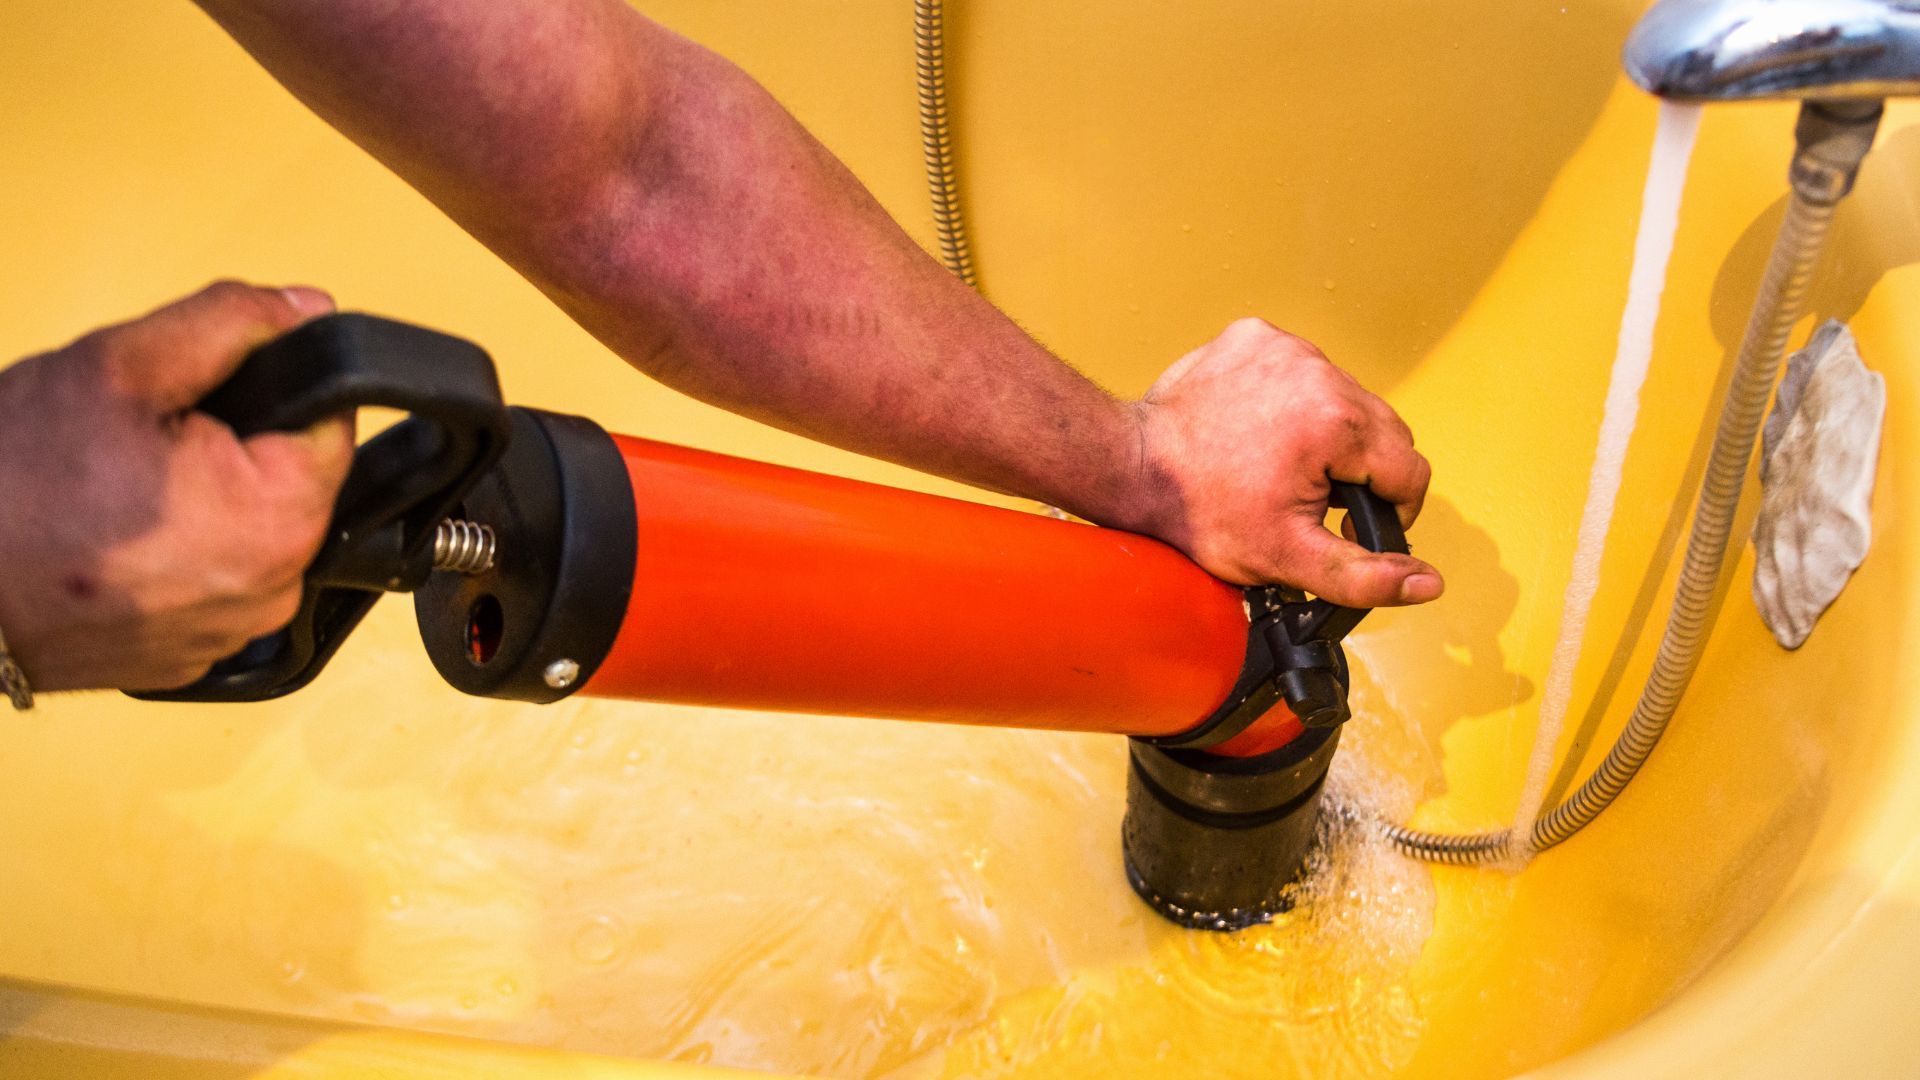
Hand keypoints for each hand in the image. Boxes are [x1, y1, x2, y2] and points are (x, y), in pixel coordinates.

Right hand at [0, 282, 352, 691]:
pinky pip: (209, 582)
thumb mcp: (119, 366)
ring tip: (118, 489)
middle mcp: (273, 592)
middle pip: (290, 482)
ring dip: (203, 500)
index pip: (332, 427)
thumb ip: (230, 323)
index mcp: (279, 521)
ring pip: (249, 533)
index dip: (276, 389)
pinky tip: (112, 537)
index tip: (209, 389)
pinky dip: (174, 554)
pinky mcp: (189, 657)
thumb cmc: (10, 484)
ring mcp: (230, 634)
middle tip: (141, 438)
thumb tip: (307, 309)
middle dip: (231, 445)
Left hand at [1131, 318, 1441, 608]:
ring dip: (1329, 434)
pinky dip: (1291, 401)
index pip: (1409, 470)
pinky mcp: (1255, 336)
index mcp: (1338, 422)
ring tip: (1283, 465)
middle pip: (1382, 431)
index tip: (1348, 524)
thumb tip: (1427, 584)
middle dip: (1358, 471)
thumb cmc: (1199, 513)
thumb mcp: (1289, 559)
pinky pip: (1301, 371)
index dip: (1390, 510)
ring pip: (1344, 398)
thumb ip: (1365, 575)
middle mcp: (1318, 371)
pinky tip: (1261, 430)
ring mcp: (1285, 347)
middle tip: (1311, 499)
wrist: (1132, 467)